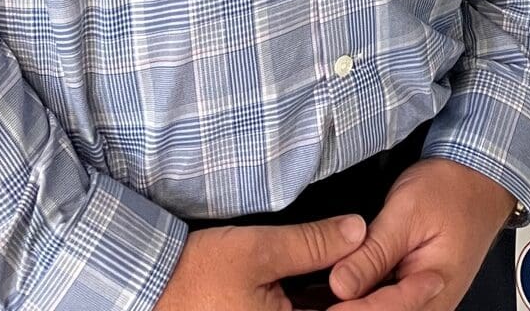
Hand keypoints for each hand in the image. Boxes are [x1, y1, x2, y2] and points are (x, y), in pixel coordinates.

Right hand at [157, 213, 365, 310]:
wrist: (152, 284)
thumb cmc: (200, 271)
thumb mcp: (261, 249)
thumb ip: (314, 242)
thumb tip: (359, 230)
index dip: (361, 294)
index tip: (377, 267)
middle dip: (347, 293)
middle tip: (366, 263)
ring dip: (329, 296)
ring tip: (348, 263)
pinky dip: (308, 300)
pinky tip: (321, 277)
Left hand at [326, 159, 516, 310]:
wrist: (478, 179)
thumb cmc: (450, 189)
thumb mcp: (407, 213)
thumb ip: (374, 252)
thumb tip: (339, 284)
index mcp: (433, 292)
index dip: (345, 309)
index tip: (320, 301)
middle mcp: (429, 306)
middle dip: (345, 306)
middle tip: (310, 299)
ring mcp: (423, 303)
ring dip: (350, 303)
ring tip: (314, 294)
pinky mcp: (413, 294)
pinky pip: (384, 302)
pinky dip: (359, 296)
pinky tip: (332, 287)